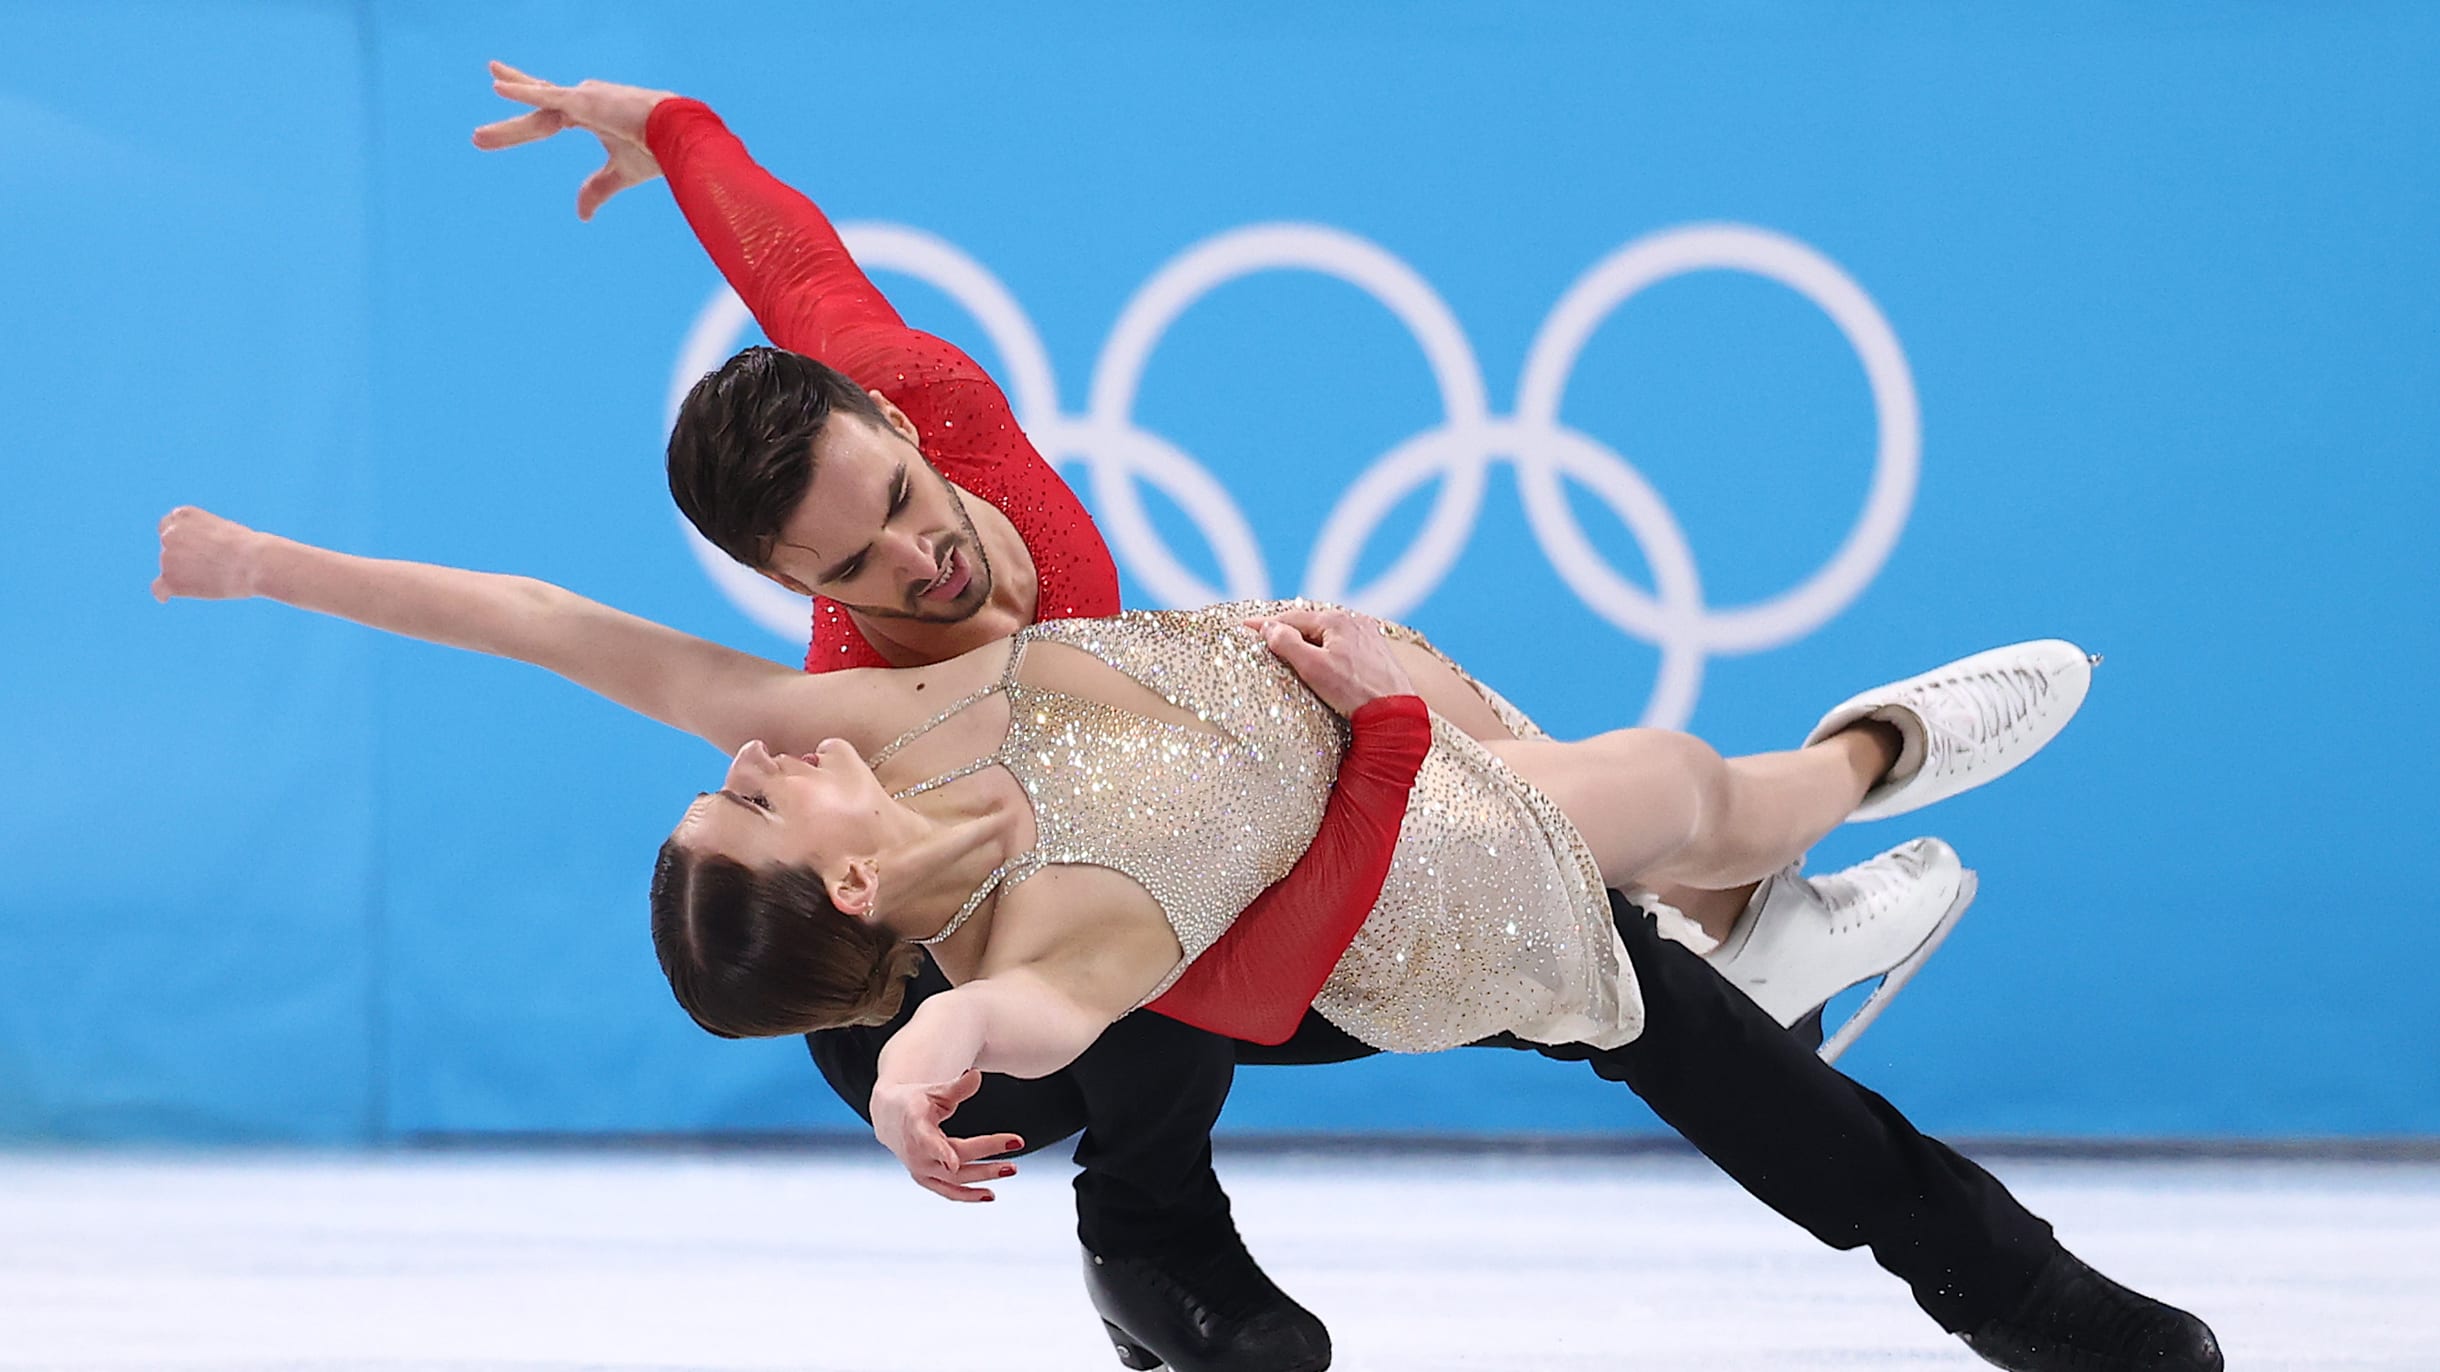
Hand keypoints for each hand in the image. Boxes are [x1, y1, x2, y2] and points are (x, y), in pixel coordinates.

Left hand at [153, 506, 268, 601]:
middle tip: (209, 567)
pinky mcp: (170, 578)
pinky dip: (164, 593)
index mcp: (183, 515)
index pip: (169, 527)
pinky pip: (159, 589)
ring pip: (169, 570)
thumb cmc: (250, 548)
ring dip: (185, 575)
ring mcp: (167, 555)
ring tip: (213, 579)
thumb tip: (197, 560)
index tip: (194, 549)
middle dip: (183, 558)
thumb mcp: (225, 532)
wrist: (255, 562)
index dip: (181, 540)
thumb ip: (204, 539)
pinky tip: (168, 598)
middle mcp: (170, 533)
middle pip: (168, 549)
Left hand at [472, 61, 675, 219]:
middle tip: (476, 139)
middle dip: (508, 130)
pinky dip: (523, 92)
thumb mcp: (622, 174)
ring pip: (536, 111)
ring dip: (508, 130)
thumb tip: (581, 217)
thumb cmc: (658, 147)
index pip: (546, 119)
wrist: (681, 134)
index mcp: (588, 115)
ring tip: (477, 139)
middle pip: (535, 116)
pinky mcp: (586, 100)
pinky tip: (496, 86)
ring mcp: (582, 98)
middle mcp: (581, 102)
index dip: (522, 127)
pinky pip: (547, 97)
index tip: (496, 134)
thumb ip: (598, 189)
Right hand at [870, 1069, 1026, 1202]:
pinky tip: (991, 1195)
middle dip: (986, 1155)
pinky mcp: (925, 1180)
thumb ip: (956, 1087)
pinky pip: (949, 1191)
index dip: (941, 1153)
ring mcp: (921, 1170)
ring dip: (984, 1176)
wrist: (889, 1118)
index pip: (929, 1143)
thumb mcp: (933, 1091)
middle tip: (1015, 1147)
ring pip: (955, 1180)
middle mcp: (917, 1155)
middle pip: (956, 1159)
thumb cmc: (916, 1101)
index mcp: (916, 1129)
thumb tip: (976, 1075)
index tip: (956, 1162)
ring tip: (1011, 1169)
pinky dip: (968, 1195)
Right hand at [1247, 605, 1416, 715]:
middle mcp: (1354, 621)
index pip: (1291, 617)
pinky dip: (1326, 646)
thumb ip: (1287, 643)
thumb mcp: (1313, 667)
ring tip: (1289, 647)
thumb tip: (1269, 628)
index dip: (1266, 623)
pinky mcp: (1376, 652)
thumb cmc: (1354, 691)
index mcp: (1336, 620)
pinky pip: (1343, 643)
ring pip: (1328, 633)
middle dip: (1287, 629)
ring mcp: (1367, 635)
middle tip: (1263, 636)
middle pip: (1310, 622)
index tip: (1244, 627)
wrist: (1395, 713)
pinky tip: (1322, 657)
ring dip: (1307, 638)